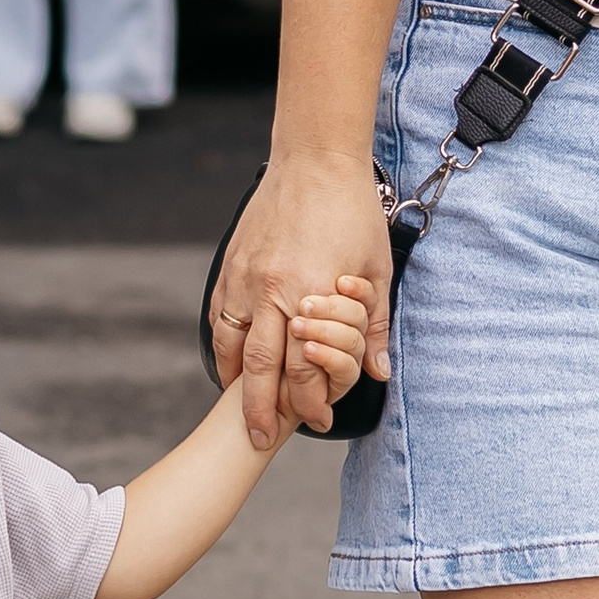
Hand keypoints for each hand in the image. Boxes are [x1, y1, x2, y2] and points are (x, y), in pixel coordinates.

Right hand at [214, 159, 393, 451]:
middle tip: (258, 439)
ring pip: (230, 344)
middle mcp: (271, 290)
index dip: (308, 402)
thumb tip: (379, 372)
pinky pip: (219, 316)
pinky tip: (231, 359)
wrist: (315, 160)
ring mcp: (244, 277)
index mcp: (310, 293)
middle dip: (257, 410)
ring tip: (239, 406)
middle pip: (258, 368)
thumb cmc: (352, 211)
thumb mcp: (377, 268)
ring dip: (233, 381)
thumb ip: (375, 325)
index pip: (302, 368)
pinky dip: (223, 344)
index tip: (315, 420)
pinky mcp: (231, 264)